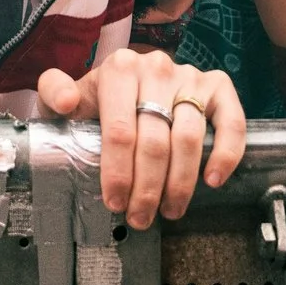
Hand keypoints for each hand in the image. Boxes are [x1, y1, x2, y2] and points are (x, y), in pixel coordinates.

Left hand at [38, 49, 245, 227]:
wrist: (130, 81)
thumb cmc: (99, 99)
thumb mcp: (72, 97)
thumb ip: (54, 92)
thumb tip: (64, 100)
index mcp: (119, 69)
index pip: (120, 130)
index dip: (118, 172)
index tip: (116, 202)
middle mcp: (157, 67)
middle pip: (155, 140)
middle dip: (147, 187)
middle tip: (141, 217)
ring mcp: (190, 76)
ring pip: (189, 137)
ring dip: (181, 182)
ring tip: (170, 209)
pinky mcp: (218, 86)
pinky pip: (231, 121)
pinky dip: (226, 153)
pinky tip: (213, 180)